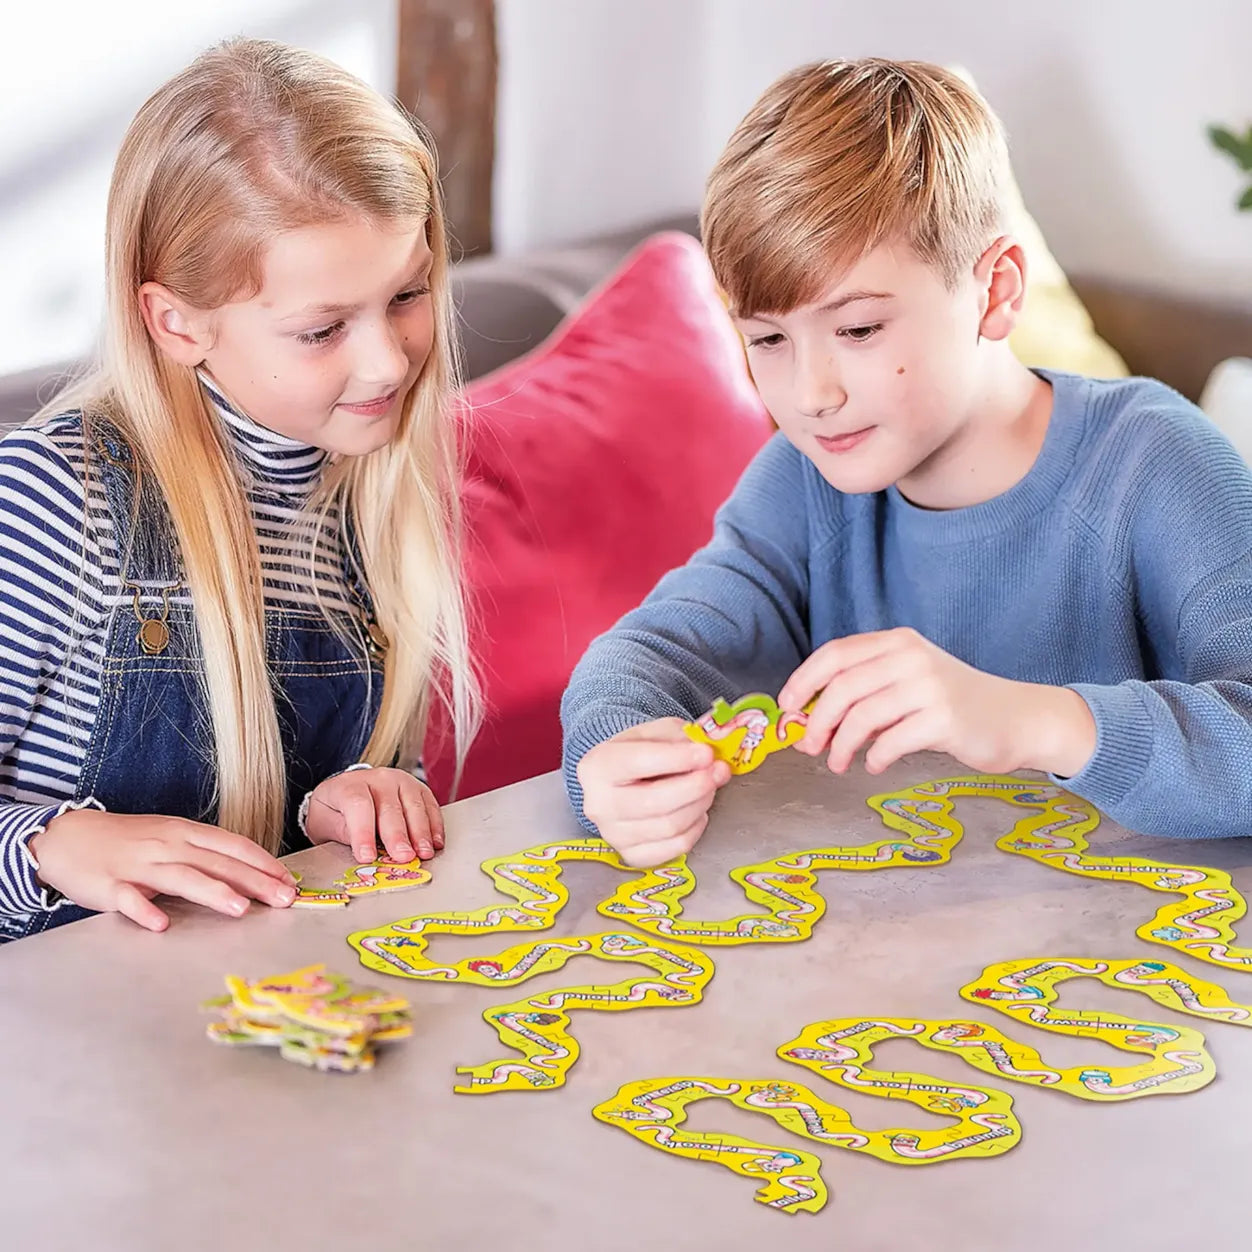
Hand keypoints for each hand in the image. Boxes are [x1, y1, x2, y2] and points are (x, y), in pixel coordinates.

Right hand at [28, 809, 298, 932]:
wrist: (68, 836)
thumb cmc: (129, 841)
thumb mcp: (171, 838)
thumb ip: (204, 854)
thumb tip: (246, 873)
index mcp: (185, 833)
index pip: (233, 845)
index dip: (263, 862)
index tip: (289, 880)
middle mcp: (168, 846)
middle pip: (217, 862)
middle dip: (255, 881)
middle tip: (284, 899)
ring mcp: (139, 865)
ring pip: (182, 877)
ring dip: (213, 892)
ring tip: (241, 908)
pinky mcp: (109, 885)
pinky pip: (129, 899)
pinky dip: (145, 910)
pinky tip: (161, 924)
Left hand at [304, 767, 443, 863]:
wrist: (348, 792)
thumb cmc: (335, 810)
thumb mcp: (325, 822)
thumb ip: (342, 833)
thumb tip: (364, 849)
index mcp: (348, 785)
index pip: (358, 806)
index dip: (363, 833)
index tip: (367, 856)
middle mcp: (377, 779)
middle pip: (389, 808)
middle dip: (397, 835)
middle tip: (403, 856)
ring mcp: (401, 781)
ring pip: (413, 806)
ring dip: (421, 832)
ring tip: (424, 852)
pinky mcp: (418, 788)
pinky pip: (430, 805)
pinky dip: (435, 825)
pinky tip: (436, 842)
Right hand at [577, 718, 731, 866]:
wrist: (619, 782)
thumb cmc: (636, 755)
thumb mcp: (654, 732)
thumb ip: (682, 737)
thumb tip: (712, 752)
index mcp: (599, 766)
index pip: (639, 762)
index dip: (678, 759)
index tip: (706, 753)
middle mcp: (600, 804)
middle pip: (655, 801)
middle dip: (695, 786)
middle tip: (717, 771)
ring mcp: (614, 834)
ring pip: (670, 827)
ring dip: (700, 804)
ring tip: (709, 787)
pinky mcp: (632, 855)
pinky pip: (675, 848)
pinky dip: (695, 829)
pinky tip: (696, 811)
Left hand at [778, 628, 1096, 777]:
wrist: (1015, 718)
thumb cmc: (951, 703)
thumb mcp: (907, 682)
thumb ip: (864, 691)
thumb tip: (807, 721)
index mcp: (897, 642)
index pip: (835, 654)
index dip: (803, 680)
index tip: (787, 707)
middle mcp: (912, 657)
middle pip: (842, 687)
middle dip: (817, 720)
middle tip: (809, 746)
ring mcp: (929, 687)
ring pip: (861, 717)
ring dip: (840, 746)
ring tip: (838, 763)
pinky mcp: (944, 720)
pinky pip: (890, 741)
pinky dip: (874, 757)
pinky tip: (874, 764)